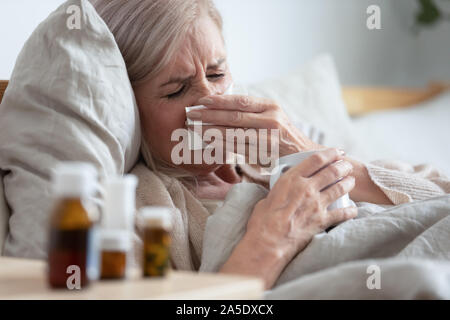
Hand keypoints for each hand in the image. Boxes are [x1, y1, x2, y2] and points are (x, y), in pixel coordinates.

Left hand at [187, 95, 321, 158]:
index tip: (202, 101)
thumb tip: (222, 104)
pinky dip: (222, 145)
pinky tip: (209, 142)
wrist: (302, 153)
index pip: (241, 101)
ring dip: (212, 131)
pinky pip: (239, 148)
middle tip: (192, 114)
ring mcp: (268, 137)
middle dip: (210, 115)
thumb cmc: (282, 133)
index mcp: (271, 106)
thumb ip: (252, 110)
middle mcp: (271, 119)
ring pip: (234, 133)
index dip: (219, 100)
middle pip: (235, 116)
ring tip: (195, 128)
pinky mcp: (265, 153)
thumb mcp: (272, 114)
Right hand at [220, 149, 356, 287]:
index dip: (330, 153)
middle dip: (343, 166)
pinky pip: (343, 213)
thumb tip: (283, 191)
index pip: (316, 159)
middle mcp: (306, 188)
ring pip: (340, 188)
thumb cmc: (262, 220)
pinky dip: (350, 210)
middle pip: (332, 171)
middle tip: (347, 165)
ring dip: (348, 183)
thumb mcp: (269, 196)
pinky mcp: (322, 220)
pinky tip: (353, 209)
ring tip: (351, 180)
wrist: (268, 242)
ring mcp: (316, 204)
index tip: (337, 151)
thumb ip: (281, 190)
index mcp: (292, 179)